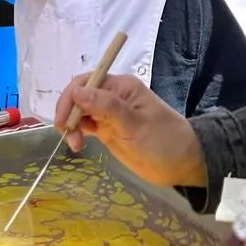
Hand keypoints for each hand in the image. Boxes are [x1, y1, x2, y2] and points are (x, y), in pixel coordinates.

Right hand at [53, 74, 205, 188]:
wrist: (181, 163)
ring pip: (79, 111)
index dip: (70, 98)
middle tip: (70, 137)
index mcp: (121, 86)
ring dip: (71, 125)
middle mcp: (112, 96)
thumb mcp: (134, 123)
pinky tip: (78, 144)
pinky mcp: (108, 130)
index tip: (64, 120)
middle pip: (79, 96)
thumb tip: (77, 92)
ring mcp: (109, 114)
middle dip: (68, 113)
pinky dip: (77, 132)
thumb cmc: (163, 140)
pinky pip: (85, 125)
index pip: (86, 82)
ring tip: (76, 145)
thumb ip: (106, 106)